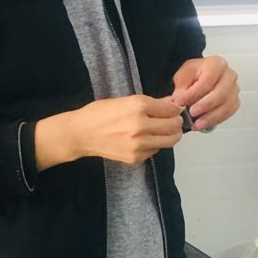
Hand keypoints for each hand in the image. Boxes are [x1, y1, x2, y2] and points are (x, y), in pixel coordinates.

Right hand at [62, 94, 183, 165]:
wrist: (81, 134)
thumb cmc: (101, 112)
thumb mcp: (126, 100)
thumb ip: (151, 102)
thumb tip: (172, 102)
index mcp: (138, 106)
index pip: (170, 109)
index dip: (175, 109)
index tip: (175, 109)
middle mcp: (140, 125)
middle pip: (173, 126)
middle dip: (177, 122)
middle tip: (174, 120)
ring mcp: (138, 144)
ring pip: (169, 141)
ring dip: (171, 135)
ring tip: (165, 130)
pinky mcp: (135, 157)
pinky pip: (155, 150)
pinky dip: (156, 144)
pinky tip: (147, 139)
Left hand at [172, 55, 240, 131]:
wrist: (201, 77)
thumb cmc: (194, 74)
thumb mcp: (183, 76)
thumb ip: (181, 88)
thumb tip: (179, 100)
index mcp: (216, 64)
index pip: (208, 79)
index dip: (194, 93)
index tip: (181, 102)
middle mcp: (229, 75)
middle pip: (221, 92)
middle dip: (206, 105)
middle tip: (191, 112)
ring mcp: (234, 89)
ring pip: (227, 105)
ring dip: (211, 117)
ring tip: (196, 124)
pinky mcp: (234, 102)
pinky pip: (229, 113)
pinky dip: (216, 120)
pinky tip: (204, 125)